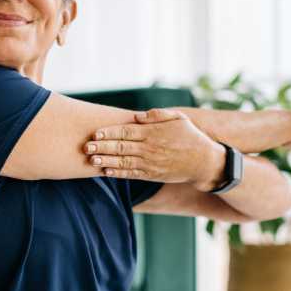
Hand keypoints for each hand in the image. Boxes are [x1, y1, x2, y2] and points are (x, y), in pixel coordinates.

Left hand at [83, 108, 225, 190]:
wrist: (204, 162)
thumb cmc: (190, 136)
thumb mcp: (178, 118)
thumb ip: (157, 115)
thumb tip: (137, 115)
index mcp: (153, 132)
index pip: (126, 131)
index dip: (109, 133)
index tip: (95, 133)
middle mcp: (149, 148)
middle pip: (121, 147)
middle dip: (102, 147)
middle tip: (86, 147)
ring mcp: (150, 163)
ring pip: (123, 162)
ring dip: (106, 161)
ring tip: (91, 160)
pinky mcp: (152, 175)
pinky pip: (132, 174)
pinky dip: (118, 173)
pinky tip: (106, 172)